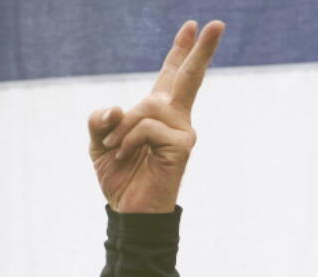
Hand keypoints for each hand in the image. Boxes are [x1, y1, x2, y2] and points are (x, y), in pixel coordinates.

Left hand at [88, 20, 224, 212]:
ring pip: (145, 108)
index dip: (181, 50)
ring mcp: (183, 132)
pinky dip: (128, 140)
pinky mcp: (183, 146)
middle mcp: (175, 118)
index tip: (193, 25)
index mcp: (158, 113)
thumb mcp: (100, 142)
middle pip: (188, 77)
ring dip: (121, 130)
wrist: (131, 212)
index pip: (172, 75)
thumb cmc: (120, 177)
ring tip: (116, 151)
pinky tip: (126, 155)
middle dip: (201, 49)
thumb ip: (102, 120)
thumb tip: (117, 108)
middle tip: (217, 24)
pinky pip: (146, 127)